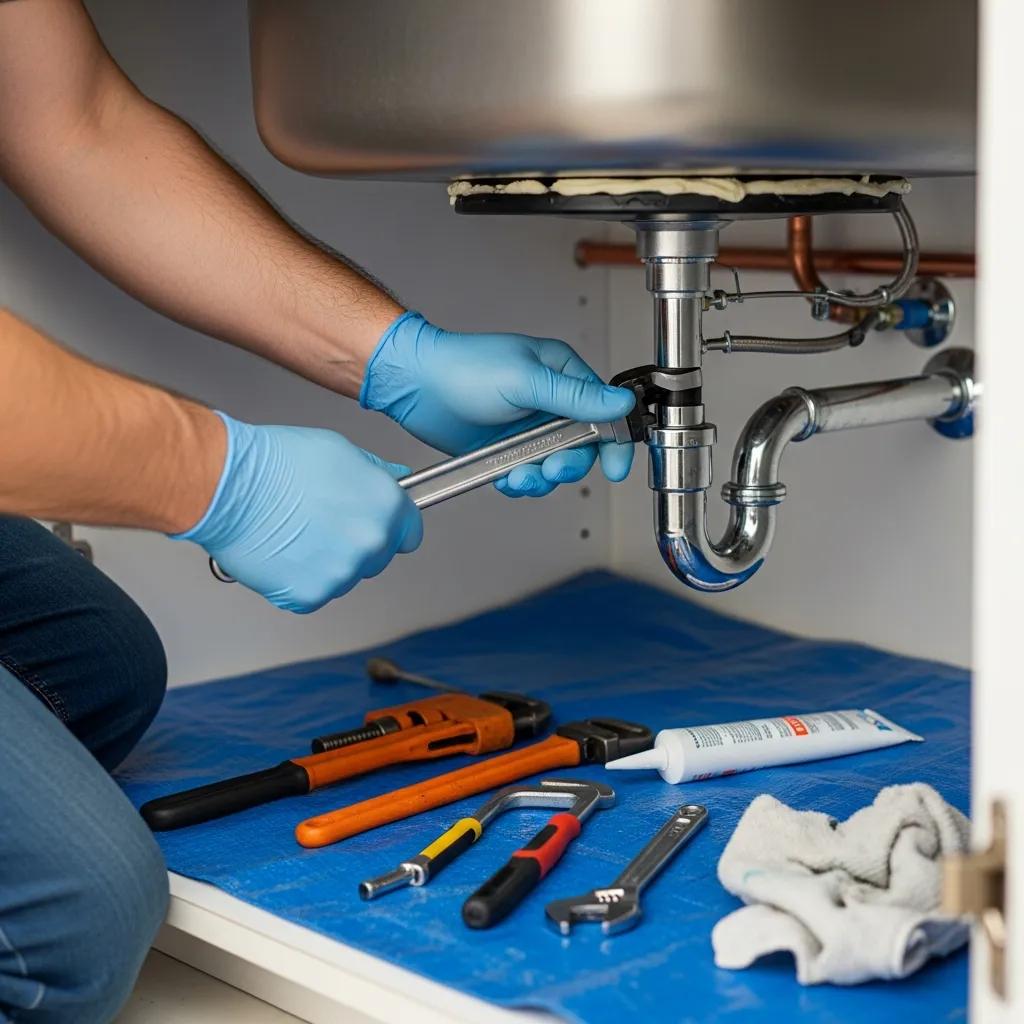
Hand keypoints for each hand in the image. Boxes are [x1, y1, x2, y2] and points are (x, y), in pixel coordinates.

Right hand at [172, 414, 421, 612]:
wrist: (228, 486)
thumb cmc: (276, 464)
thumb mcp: (339, 451)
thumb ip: (374, 473)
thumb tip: (394, 479)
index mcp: (386, 507)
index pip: (409, 532)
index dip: (391, 527)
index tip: (376, 524)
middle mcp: (371, 543)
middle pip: (377, 556)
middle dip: (357, 543)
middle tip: (323, 522)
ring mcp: (342, 574)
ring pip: (345, 576)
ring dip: (328, 561)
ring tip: (297, 533)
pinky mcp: (310, 595)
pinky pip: (315, 592)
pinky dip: (300, 578)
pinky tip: (284, 551)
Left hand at [360, 312, 635, 497]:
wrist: (415, 385)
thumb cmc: (463, 368)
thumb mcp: (525, 380)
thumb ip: (574, 396)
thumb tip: (621, 403)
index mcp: (562, 374)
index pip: (605, 411)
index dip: (614, 441)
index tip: (614, 468)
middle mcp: (550, 402)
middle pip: (582, 446)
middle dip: (568, 464)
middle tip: (551, 470)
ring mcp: (528, 428)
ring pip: (554, 465)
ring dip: (541, 478)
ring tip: (520, 476)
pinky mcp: (507, 449)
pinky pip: (527, 475)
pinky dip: (519, 483)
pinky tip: (506, 478)